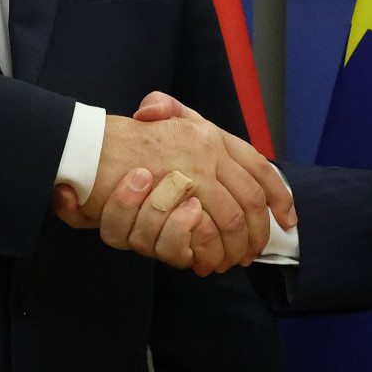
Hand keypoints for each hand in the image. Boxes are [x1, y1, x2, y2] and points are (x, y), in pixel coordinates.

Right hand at [77, 96, 293, 273]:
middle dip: (255, 233)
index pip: (258, 167)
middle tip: (252, 253)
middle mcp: (204, 151)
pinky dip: (206, 250)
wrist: (84, 150)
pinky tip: (204, 261)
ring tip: (230, 259)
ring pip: (226, 220)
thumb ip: (172, 111)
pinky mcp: (169, 205)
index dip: (279, 195)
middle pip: (248, 200)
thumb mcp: (156, 118)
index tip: (288, 220)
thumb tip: (188, 121)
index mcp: (207, 133)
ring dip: (232, 245)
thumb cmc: (124, 141)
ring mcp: (188, 177)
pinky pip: (199, 234)